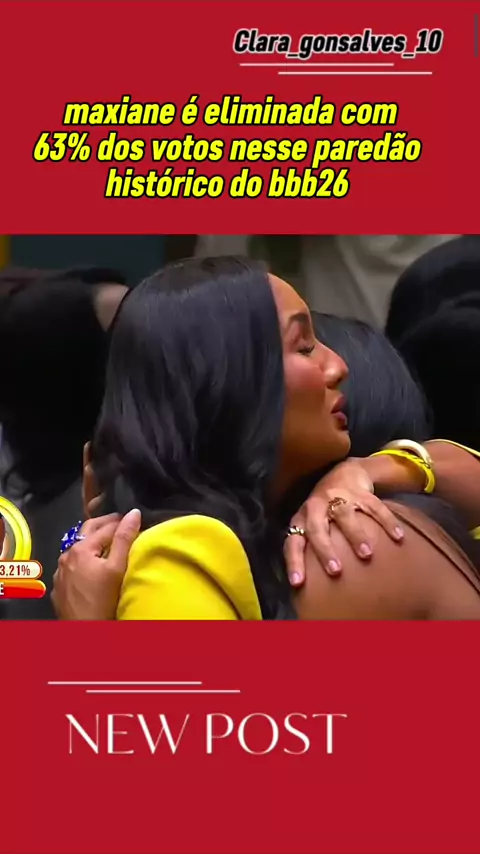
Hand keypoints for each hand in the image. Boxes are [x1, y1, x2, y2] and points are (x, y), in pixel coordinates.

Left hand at [52, 509, 140, 619]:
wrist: (82, 634)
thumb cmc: (102, 601)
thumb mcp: (117, 569)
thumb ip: (124, 539)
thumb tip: (134, 512)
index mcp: (80, 549)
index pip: (105, 527)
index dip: (122, 522)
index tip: (136, 521)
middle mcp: (66, 556)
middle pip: (87, 532)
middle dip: (105, 525)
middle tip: (123, 524)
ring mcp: (60, 572)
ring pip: (79, 549)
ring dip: (95, 543)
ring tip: (111, 545)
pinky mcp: (59, 587)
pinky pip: (73, 566)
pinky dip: (86, 560)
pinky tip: (94, 568)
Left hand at [284, 458, 404, 585]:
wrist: (344, 472)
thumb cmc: (324, 509)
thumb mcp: (312, 524)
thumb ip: (311, 548)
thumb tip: (311, 588)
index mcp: (302, 519)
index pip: (293, 542)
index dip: (294, 562)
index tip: (298, 582)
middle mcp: (317, 507)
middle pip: (317, 528)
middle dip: (325, 549)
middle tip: (335, 570)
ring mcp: (339, 497)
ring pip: (345, 515)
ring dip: (355, 535)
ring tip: (367, 555)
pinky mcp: (361, 492)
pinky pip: (375, 507)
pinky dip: (387, 521)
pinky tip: (398, 537)